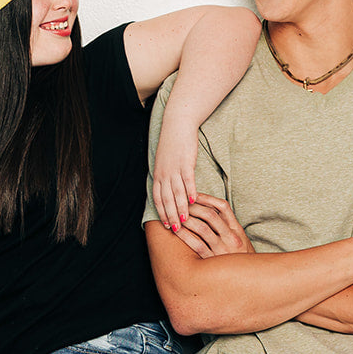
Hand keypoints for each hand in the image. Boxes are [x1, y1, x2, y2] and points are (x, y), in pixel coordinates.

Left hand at [150, 110, 201, 233]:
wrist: (177, 124)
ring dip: (181, 207)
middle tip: (176, 228)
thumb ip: (166, 177)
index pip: (158, 199)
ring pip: (177, 192)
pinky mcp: (186, 162)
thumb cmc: (172, 144)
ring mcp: (175, 168)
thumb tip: (169, 192)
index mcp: (158, 175)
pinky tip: (194, 201)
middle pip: (167, 199)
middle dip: (171, 215)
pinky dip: (190, 191)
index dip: (162, 213)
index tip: (167, 225)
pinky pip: (188, 180)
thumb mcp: (164, 162)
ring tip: (185, 219)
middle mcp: (164, 173)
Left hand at [175, 195, 254, 258]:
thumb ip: (229, 226)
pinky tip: (177, 230)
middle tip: (180, 203)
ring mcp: (222, 249)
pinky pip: (196, 244)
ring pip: (202, 228)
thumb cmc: (241, 258)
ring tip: (176, 215)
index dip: (206, 198)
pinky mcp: (213, 260)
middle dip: (193, 207)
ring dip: (187, 220)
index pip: (223, 207)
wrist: (249, 280)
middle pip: (210, 215)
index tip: (194, 195)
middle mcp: (231, 237)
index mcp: (237, 230)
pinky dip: (185, 235)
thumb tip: (210, 211)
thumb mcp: (241, 240)